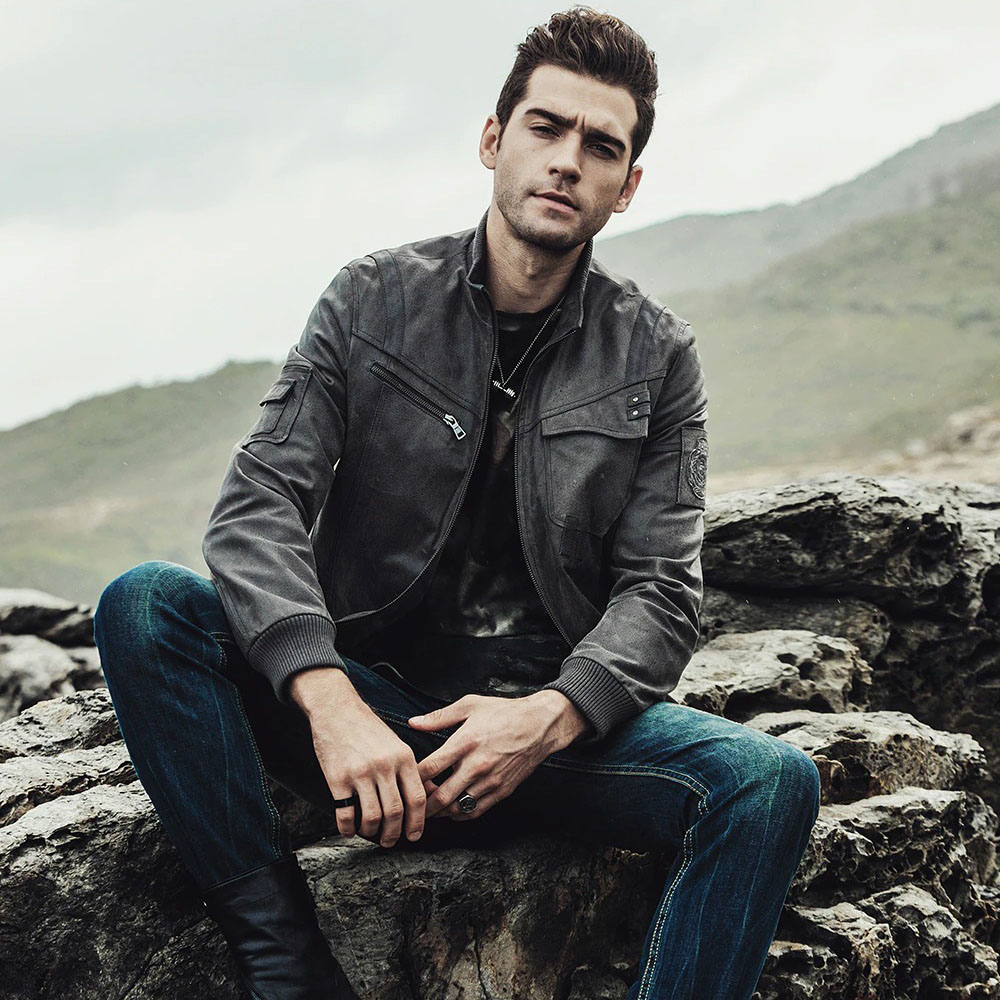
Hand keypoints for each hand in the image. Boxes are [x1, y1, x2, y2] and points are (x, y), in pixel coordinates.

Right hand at [290, 667, 426, 846]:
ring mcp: (360, 773)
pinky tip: (349, 828)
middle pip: (396, 812)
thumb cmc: (368, 728)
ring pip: (372, 817)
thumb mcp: (396, 744)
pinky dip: (348, 828)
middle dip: (394, 833)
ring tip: (370, 833)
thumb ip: (408, 769)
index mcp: (403, 757)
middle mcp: (384, 766)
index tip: (414, 836)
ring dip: (371, 833)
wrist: (337, 709)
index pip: (417, 798)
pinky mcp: (337, 779)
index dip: (417, 822)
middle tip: (390, 841)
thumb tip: (424, 797)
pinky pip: (345, 814)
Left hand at [407, 692, 565, 821]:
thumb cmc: (505, 712)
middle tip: (412, 803)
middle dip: (422, 804)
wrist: (539, 724)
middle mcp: (476, 766)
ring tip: (430, 806)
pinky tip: (452, 808)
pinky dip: (460, 814)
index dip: (412, 777)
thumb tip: (414, 722)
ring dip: (440, 811)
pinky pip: (476, 811)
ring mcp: (490, 781)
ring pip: (457, 808)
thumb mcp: (470, 705)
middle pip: (440, 796)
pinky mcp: (502, 791)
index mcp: (465, 743)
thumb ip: (439, 717)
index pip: (430, 768)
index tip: (405, 778)